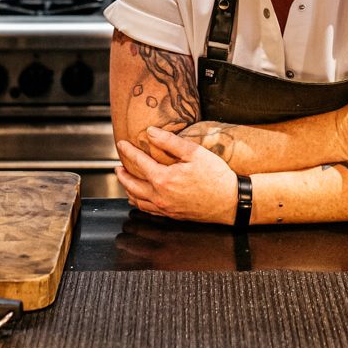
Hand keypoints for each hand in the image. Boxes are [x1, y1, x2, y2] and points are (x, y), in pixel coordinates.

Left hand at [115, 127, 238, 223]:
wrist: (231, 201)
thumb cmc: (215, 176)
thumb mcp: (194, 153)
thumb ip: (170, 142)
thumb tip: (150, 132)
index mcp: (164, 179)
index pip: (139, 163)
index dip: (128, 152)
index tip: (121, 144)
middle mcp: (161, 196)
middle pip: (133, 185)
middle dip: (122, 174)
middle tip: (117, 166)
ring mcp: (166, 208)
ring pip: (138, 200)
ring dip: (128, 189)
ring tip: (125, 181)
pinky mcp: (173, 215)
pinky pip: (148, 210)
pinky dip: (139, 202)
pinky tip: (140, 198)